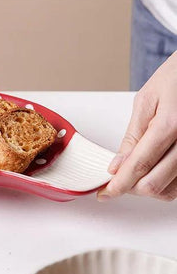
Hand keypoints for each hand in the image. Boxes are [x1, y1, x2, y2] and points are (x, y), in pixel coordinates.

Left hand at [98, 51, 176, 201]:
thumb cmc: (175, 79)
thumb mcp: (146, 102)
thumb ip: (132, 138)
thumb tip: (117, 166)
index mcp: (170, 125)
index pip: (139, 166)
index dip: (118, 185)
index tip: (104, 194)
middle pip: (154, 185)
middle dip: (130, 188)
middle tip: (116, 181)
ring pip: (170, 191)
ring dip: (147, 188)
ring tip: (135, 172)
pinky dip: (164, 185)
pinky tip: (152, 171)